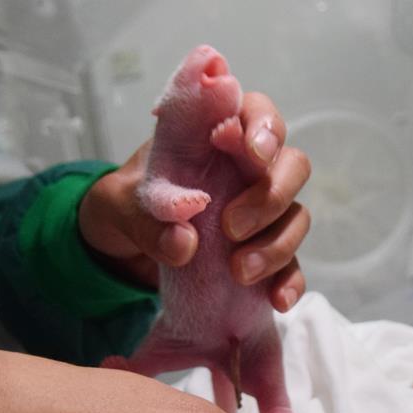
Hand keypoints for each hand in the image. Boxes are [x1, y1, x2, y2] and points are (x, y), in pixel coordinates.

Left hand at [79, 92, 311, 311]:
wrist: (124, 249)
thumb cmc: (127, 204)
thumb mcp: (118, 205)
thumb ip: (145, 220)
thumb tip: (184, 243)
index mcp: (213, 137)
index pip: (256, 113)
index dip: (264, 126)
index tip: (253, 152)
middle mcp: (246, 170)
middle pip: (291, 165)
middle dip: (271, 194)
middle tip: (231, 226)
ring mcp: (261, 212)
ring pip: (295, 215)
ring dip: (276, 244)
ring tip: (238, 272)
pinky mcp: (263, 253)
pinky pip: (291, 265)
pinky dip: (290, 281)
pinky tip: (278, 300)